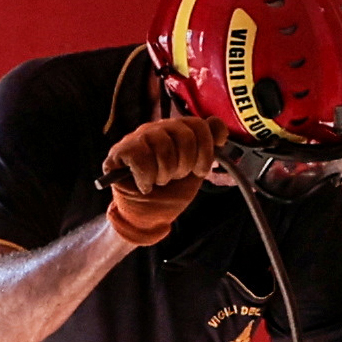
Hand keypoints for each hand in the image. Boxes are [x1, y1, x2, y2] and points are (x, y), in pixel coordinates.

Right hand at [100, 115, 224, 245]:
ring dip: (165, 174)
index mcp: (178, 130)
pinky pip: (142, 159)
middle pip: (184, 136)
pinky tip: (145, 185)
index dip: (205, 151)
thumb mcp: (196, 170)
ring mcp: (139, 137)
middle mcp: (159, 128)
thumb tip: (220, 129)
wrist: (146, 216)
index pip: (199, 125)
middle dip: (185, 165)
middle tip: (176, 177)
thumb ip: (207, 148)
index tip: (200, 170)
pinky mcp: (121, 151)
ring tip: (159, 181)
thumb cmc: (169, 193)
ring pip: (163, 147)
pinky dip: (147, 179)